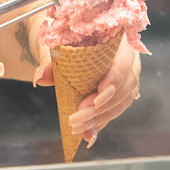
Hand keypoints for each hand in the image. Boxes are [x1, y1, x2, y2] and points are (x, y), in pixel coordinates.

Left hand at [36, 37, 141, 151]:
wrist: (63, 40)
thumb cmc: (63, 36)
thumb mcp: (53, 43)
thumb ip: (48, 58)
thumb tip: (41, 77)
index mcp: (118, 39)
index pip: (124, 61)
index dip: (114, 81)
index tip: (96, 98)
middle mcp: (128, 58)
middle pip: (125, 86)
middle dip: (102, 106)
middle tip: (78, 117)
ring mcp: (126, 76)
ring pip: (122, 101)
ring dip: (101, 118)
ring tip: (79, 128)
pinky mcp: (119, 92)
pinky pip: (115, 109)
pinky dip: (101, 122)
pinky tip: (88, 134)